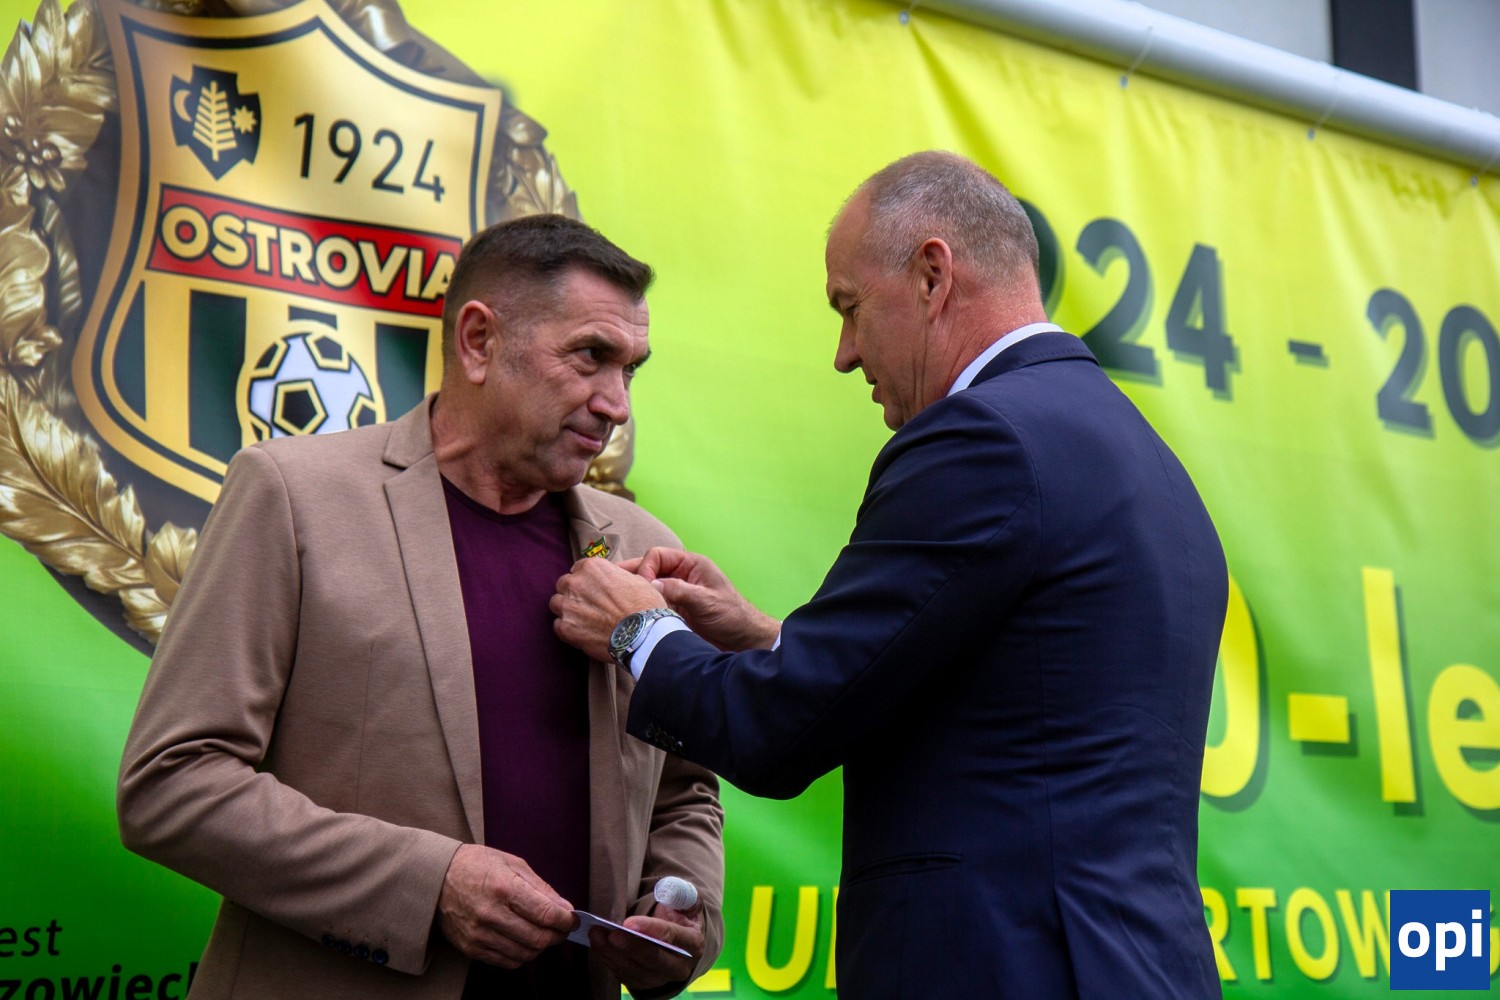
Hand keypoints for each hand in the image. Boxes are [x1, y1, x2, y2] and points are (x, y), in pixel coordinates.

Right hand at [437, 844, 575, 967]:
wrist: (436, 878)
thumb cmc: (477, 865)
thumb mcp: (513, 864)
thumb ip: (542, 888)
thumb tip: (565, 909)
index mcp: (504, 887)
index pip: (546, 914)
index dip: (566, 921)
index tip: (572, 920)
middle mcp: (490, 914)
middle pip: (538, 938)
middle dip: (557, 936)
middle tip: (561, 929)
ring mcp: (479, 934)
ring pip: (524, 954)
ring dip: (540, 947)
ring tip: (541, 933)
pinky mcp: (470, 948)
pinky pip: (506, 962)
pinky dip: (521, 955)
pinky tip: (523, 941)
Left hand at [551, 557, 666, 662]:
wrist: (643, 634)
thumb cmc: (645, 606)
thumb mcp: (636, 579)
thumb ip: (615, 576)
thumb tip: (615, 579)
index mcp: (592, 567)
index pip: (578, 569)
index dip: (586, 580)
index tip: (593, 589)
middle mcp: (576, 583)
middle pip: (564, 585)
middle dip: (574, 593)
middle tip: (588, 605)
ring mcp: (568, 605)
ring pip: (557, 603)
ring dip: (567, 609)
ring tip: (583, 620)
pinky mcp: (566, 627)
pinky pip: (558, 625)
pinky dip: (567, 629)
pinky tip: (583, 633)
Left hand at [592, 900, 704, 993]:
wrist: (677, 941)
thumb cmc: (679, 917)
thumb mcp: (686, 902)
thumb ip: (682, 894)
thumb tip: (674, 891)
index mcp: (693, 943)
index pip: (672, 937)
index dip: (651, 930)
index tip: (629, 922)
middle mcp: (678, 967)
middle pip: (652, 959)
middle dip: (629, 946)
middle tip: (610, 932)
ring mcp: (659, 978)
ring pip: (634, 970)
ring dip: (612, 953)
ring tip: (595, 934)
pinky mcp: (642, 983)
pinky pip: (623, 975)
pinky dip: (608, 960)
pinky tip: (597, 944)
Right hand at [627, 548, 779, 651]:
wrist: (742, 641)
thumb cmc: (732, 615)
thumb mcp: (706, 601)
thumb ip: (679, 591)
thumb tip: (649, 585)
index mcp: (690, 565)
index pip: (657, 556)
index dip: (645, 568)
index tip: (641, 587)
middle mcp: (679, 576)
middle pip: (647, 569)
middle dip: (631, 577)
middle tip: (612, 589)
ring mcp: (674, 594)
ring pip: (645, 588)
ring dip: (632, 594)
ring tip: (614, 602)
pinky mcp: (671, 611)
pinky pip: (649, 605)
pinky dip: (638, 608)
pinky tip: (627, 616)